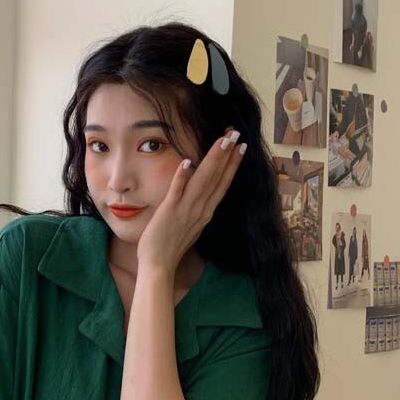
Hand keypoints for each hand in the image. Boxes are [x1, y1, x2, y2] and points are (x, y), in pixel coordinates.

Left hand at [136, 127, 245, 274]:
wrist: (158, 266)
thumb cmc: (170, 247)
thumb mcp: (189, 225)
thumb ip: (196, 209)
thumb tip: (200, 195)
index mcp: (205, 212)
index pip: (222, 184)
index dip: (232, 165)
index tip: (241, 147)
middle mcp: (200, 210)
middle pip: (217, 178)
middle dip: (227, 155)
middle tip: (236, 133)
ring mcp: (185, 210)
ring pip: (202, 180)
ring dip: (213, 159)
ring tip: (223, 140)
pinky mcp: (169, 212)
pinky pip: (176, 192)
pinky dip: (182, 177)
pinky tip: (187, 160)